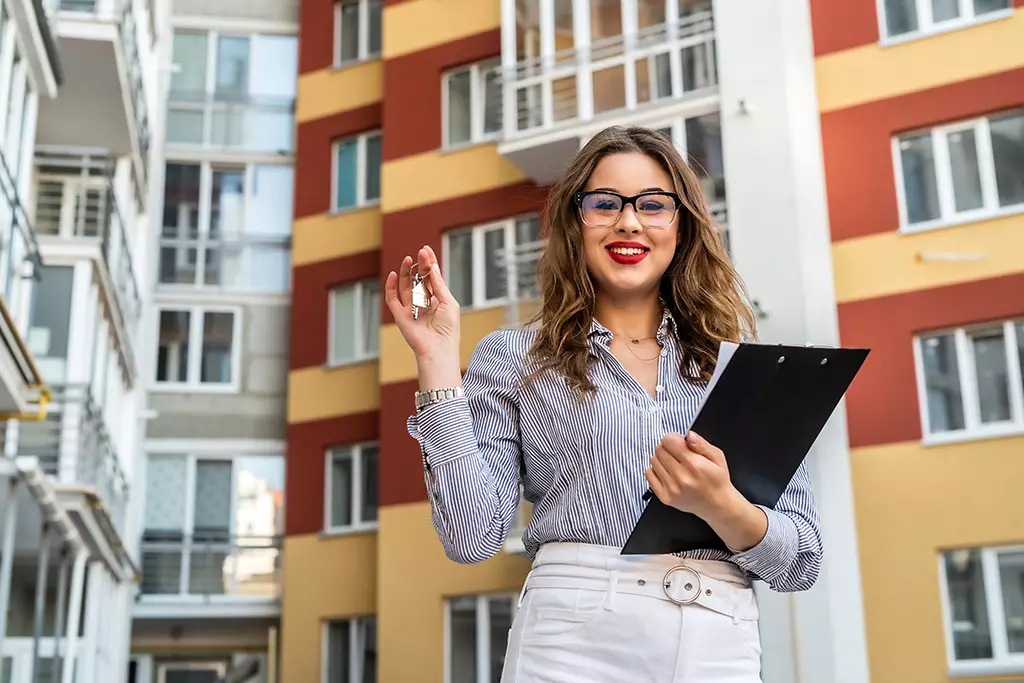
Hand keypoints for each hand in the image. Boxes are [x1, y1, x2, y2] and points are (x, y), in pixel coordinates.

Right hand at [385, 245, 460, 359]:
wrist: (438, 348)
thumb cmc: (448, 329)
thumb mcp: (448, 302)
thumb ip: (438, 284)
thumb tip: (432, 266)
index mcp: (437, 299)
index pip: (431, 277)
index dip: (429, 263)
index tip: (426, 250)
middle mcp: (423, 302)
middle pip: (418, 279)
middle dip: (419, 265)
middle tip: (420, 253)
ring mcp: (411, 308)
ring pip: (405, 286)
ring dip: (406, 272)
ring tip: (408, 260)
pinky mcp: (400, 315)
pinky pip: (392, 299)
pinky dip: (391, 286)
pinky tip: (395, 274)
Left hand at [645, 431, 768, 551]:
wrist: (717, 505)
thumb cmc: (717, 480)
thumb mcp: (717, 457)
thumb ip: (702, 444)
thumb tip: (689, 435)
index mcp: (695, 465)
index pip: (669, 441)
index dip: (673, 438)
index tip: (679, 442)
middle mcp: (681, 477)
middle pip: (659, 449)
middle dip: (667, 448)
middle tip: (677, 453)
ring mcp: (672, 489)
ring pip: (653, 461)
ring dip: (661, 459)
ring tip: (674, 464)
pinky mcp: (665, 497)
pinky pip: (648, 475)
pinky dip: (655, 470)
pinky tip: (667, 472)